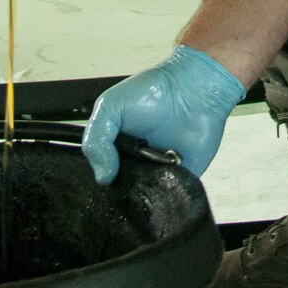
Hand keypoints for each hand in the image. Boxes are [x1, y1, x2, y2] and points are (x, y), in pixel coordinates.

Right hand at [82, 45, 245, 183]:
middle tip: (127, 170)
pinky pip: (171, 198)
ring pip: (144, 199)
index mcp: (115, 150)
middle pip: (121, 192)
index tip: (106, 173)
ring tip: (148, 168)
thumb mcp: (109, 107)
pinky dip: (168, 193)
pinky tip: (165, 173)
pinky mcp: (181, 179)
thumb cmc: (153, 91)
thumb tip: (102, 176)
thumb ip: (96, 140)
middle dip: (121, 189)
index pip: (101, 176)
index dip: (101, 178)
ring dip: (143, 192)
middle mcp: (135, 164)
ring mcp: (158, 173)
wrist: (192, 88)